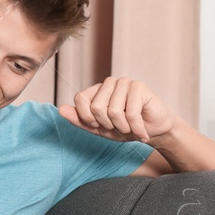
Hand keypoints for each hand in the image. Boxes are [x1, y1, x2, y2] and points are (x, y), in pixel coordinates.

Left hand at [59, 76, 179, 145]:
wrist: (153, 132)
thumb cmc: (124, 129)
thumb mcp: (97, 129)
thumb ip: (79, 120)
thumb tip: (61, 109)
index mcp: (97, 90)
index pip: (80, 99)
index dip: (87, 118)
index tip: (99, 125)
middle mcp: (110, 83)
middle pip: (96, 107)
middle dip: (107, 125)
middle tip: (119, 127)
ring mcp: (125, 82)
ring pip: (113, 111)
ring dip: (122, 128)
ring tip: (130, 128)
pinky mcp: (140, 86)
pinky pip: (130, 113)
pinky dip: (136, 128)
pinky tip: (141, 132)